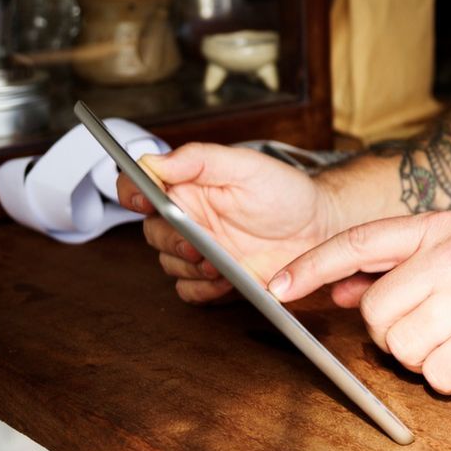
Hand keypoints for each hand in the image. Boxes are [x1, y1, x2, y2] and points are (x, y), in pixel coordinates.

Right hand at [117, 143, 340, 304]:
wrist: (319, 228)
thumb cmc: (286, 192)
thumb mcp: (246, 166)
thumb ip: (199, 159)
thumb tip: (154, 161)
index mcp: (189, 185)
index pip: (141, 184)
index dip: (131, 191)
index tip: (142, 199)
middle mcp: (189, 217)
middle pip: (151, 230)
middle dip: (169, 239)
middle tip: (195, 243)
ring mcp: (200, 248)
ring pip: (167, 263)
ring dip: (187, 266)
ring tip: (218, 262)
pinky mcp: (214, 278)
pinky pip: (187, 290)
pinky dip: (200, 289)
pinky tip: (223, 279)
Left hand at [269, 211, 450, 397]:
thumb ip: (396, 270)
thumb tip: (338, 286)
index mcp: (442, 229)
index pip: (360, 242)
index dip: (312, 265)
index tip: (276, 287)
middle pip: (376, 311)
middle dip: (392, 335)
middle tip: (430, 331)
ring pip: (402, 347)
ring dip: (422, 359)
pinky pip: (436, 376)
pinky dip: (450, 379)